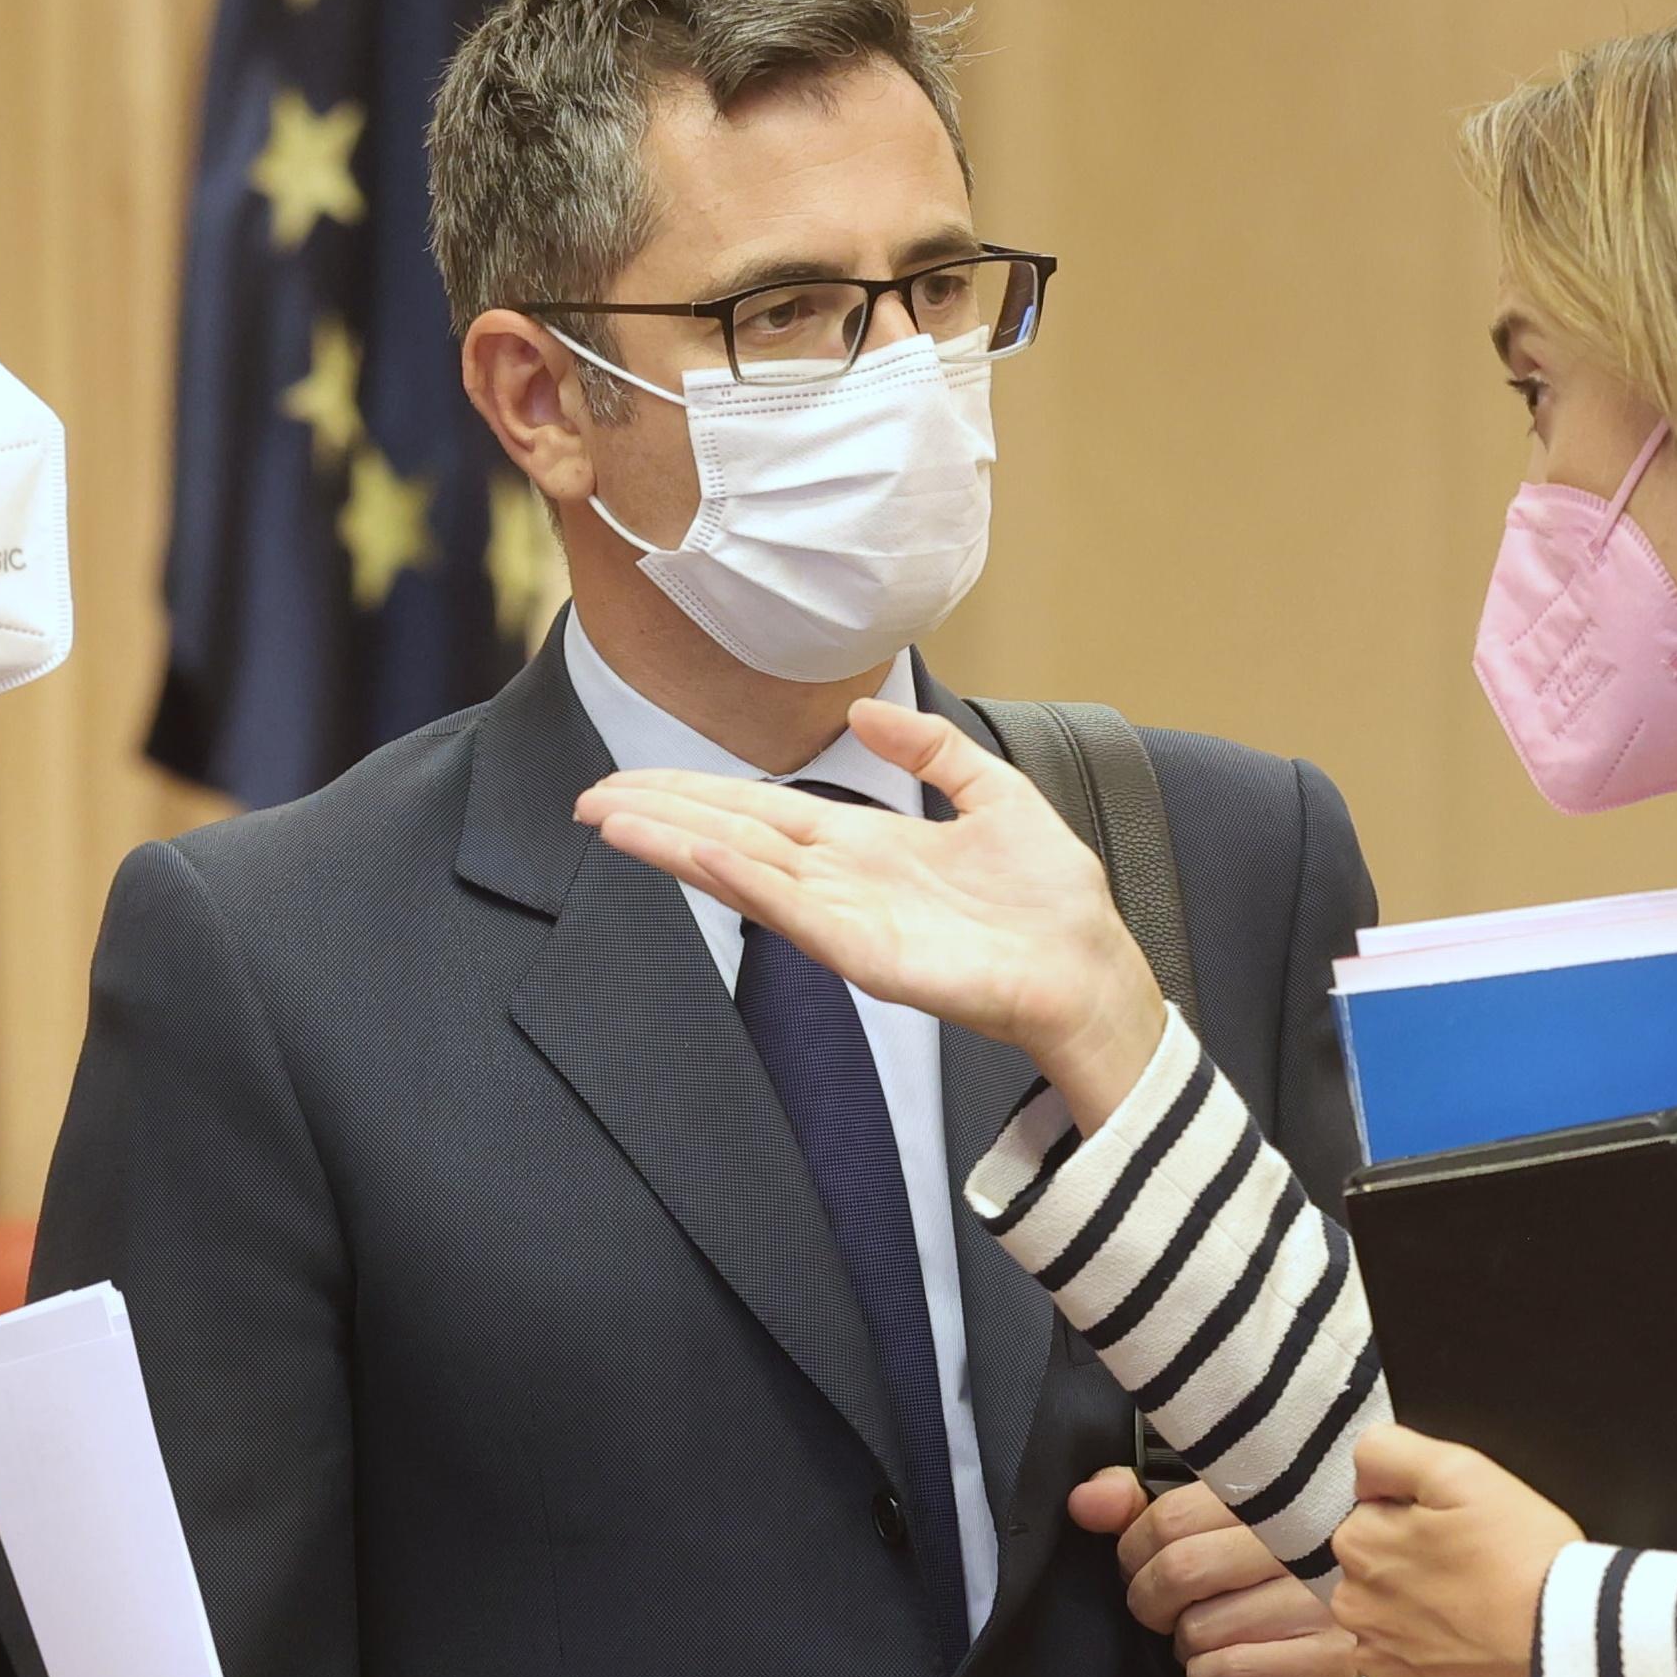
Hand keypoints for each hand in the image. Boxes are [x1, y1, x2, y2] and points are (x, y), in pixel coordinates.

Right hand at [573, 699, 1175, 1122]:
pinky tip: (699, 857)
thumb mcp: (994, 796)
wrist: (1089, 968)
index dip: (694, 794)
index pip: (758, 813)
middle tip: (588, 797)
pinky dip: (745, 884)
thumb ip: (932, 751)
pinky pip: (795, 911)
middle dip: (661, 816)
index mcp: (862, 847)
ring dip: (678, 845)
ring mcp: (847, 920)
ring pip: (746, 873)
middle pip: (732, 838)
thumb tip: (866, 709)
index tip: (631, 780)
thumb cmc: (1051, 903)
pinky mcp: (867, 955)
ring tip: (613, 819)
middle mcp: (840, 884)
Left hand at [1071, 1468, 1361, 1676]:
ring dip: (1184, 1643)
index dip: (1136, 1549)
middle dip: (1150, 1601)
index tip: (1141, 1565)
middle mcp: (1305, 1542)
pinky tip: (1226, 1665)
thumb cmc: (1255, 1583)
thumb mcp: (1203, 1533)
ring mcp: (1320, 1600)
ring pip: (1200, 1627)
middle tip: (1161, 1610)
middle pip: (1182, 1569)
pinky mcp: (1324, 1657)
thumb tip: (1083, 1502)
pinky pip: (1227, 1669)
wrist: (1326, 1654)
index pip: (1172, 1516)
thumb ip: (1139, 1509)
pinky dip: (1207, 1676)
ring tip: (1207, 1635)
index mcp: (1274, 1497)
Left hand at [1330, 1428, 1581, 1676]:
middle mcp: (1352, 1607)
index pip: (1370, 1522)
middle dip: (1410, 1577)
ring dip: (1417, 1630)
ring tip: (1477, 1627)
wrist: (1568, 1652)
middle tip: (1473, 1582)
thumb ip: (1391, 1454)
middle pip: (1373, 1580)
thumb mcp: (1463, 1471)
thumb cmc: (1525, 1557)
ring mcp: (1374, 1665)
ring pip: (1386, 1635)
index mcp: (1360, 1543)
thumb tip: (1361, 1475)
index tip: (1457, 1539)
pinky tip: (1469, 1668)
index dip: (1415, 1525)